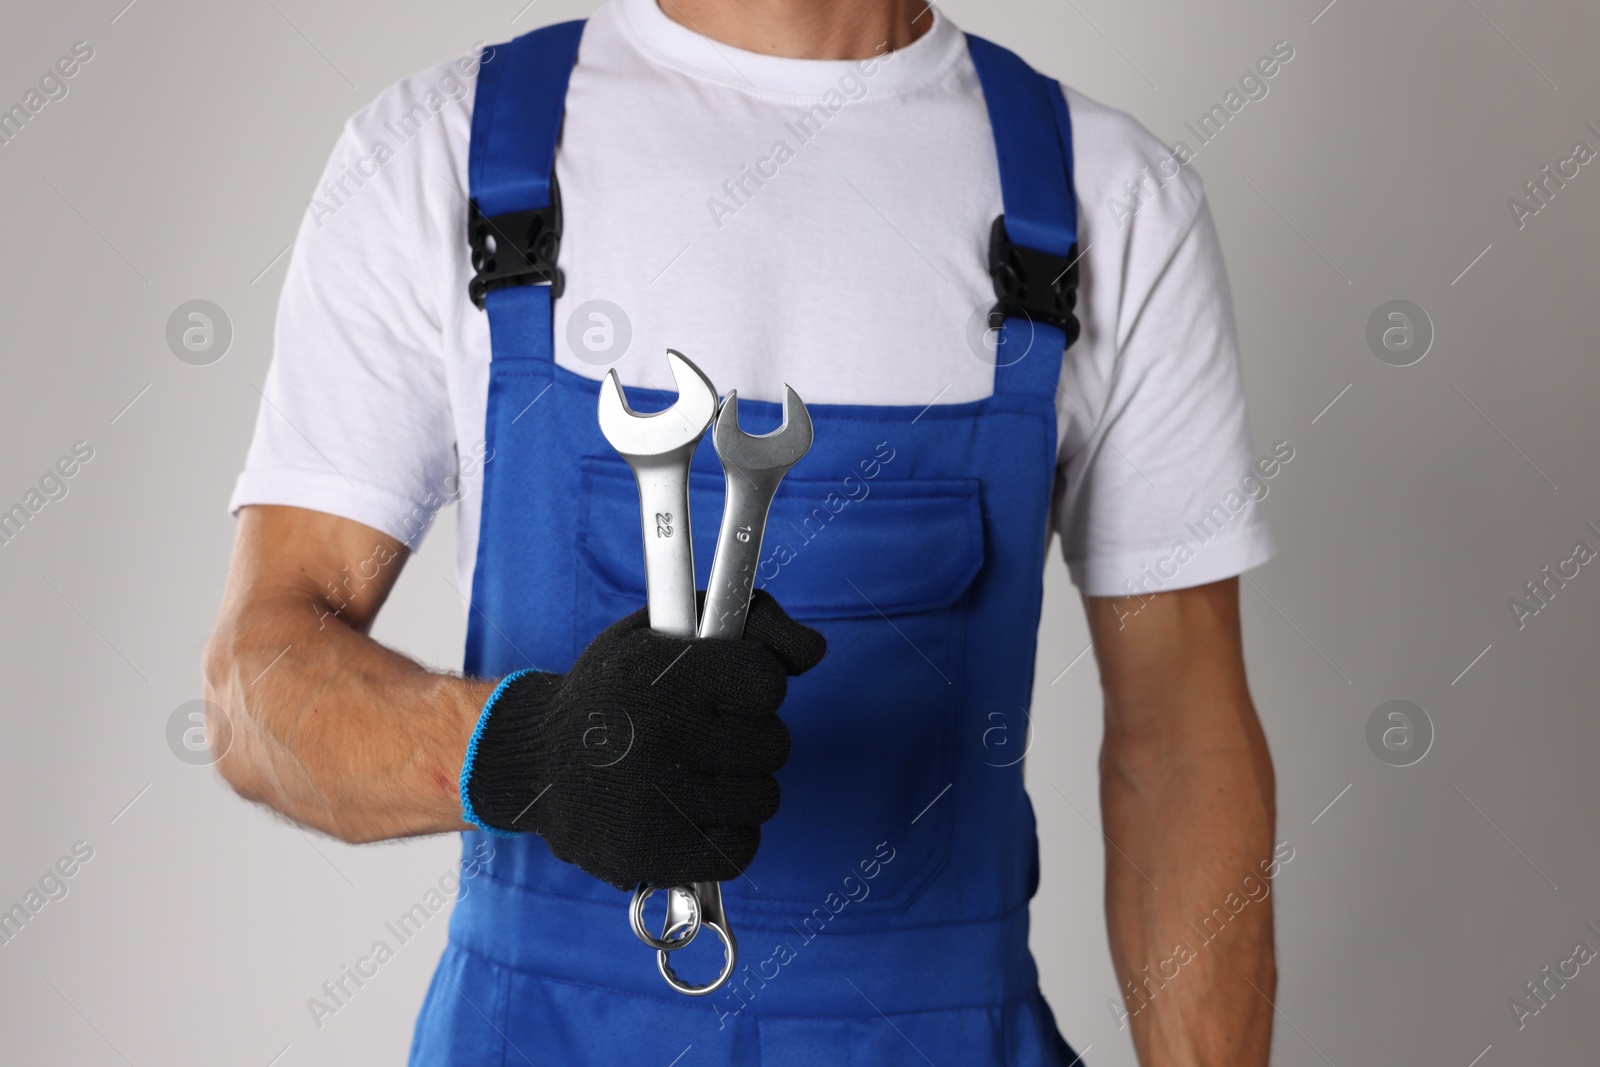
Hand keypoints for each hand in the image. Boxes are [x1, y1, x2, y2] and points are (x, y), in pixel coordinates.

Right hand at [459, 589, 825, 889]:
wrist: (537, 764)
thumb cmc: (615, 690)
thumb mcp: (667, 631)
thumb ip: (753, 624)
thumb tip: (813, 652)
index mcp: (663, 674)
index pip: (767, 683)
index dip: (752, 687)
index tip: (722, 691)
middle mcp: (660, 737)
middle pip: (774, 744)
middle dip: (746, 738)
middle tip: (701, 734)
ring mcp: (658, 802)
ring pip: (764, 797)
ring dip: (738, 787)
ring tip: (691, 773)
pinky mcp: (654, 856)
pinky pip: (742, 849)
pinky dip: (726, 834)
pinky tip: (693, 813)